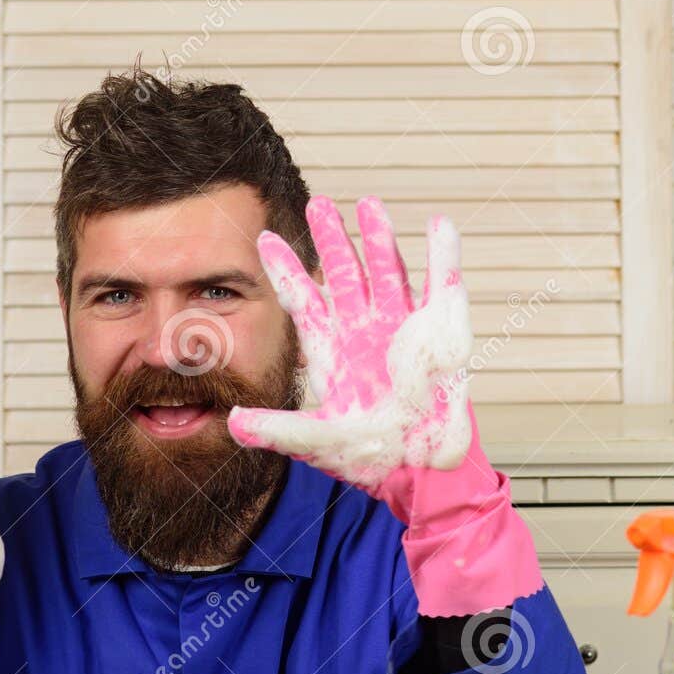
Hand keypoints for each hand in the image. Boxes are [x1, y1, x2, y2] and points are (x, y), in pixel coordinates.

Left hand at [228, 196, 540, 616]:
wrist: (420, 470)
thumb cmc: (369, 457)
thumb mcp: (316, 441)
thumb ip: (277, 429)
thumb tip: (232, 424)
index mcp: (332, 351)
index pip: (303, 301)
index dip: (285, 270)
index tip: (263, 239)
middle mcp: (364, 332)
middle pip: (344, 274)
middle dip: (332, 240)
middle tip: (318, 203)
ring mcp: (402, 328)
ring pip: (387, 271)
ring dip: (379, 239)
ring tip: (367, 203)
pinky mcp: (440, 332)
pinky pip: (441, 284)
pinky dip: (442, 255)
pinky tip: (438, 224)